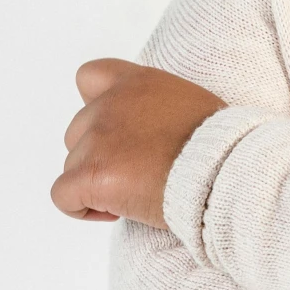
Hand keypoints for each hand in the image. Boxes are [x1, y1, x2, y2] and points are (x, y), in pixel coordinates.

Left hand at [51, 60, 224, 225]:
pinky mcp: (91, 174)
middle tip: (139, 175)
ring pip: (72, 166)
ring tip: (137, 194)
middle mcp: (111, 105)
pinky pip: (63, 196)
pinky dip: (83, 208)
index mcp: (137, 83)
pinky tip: (116, 212)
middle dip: (100, 156)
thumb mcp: (192, 106)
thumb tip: (151, 136)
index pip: (90, 77)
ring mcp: (98, 139)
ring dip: (97, 183)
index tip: (120, 135)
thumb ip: (159, 109)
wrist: (226, 172)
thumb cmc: (222, 149)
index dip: (95, 108)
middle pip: (77, 133)